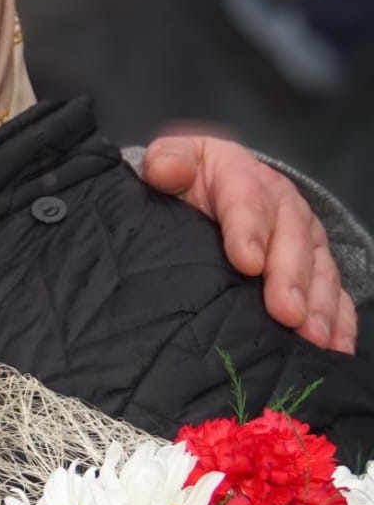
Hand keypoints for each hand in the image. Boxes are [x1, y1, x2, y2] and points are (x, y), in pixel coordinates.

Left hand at [141, 133, 355, 353]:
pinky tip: (336, 344)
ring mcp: (303, 237)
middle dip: (290, 278)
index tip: (246, 263)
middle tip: (286, 313)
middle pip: (292, 240)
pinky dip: (339, 319)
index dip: (249, 232)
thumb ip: (166, 161)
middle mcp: (282, 205)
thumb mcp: (172, 160)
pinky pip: (334, 292)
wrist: (208, 184)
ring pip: (318, 269)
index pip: (247, 200)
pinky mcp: (314, 265)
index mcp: (243, 176)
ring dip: (319, 304)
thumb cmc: (188, 179)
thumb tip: (166, 171)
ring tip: (312, 335)